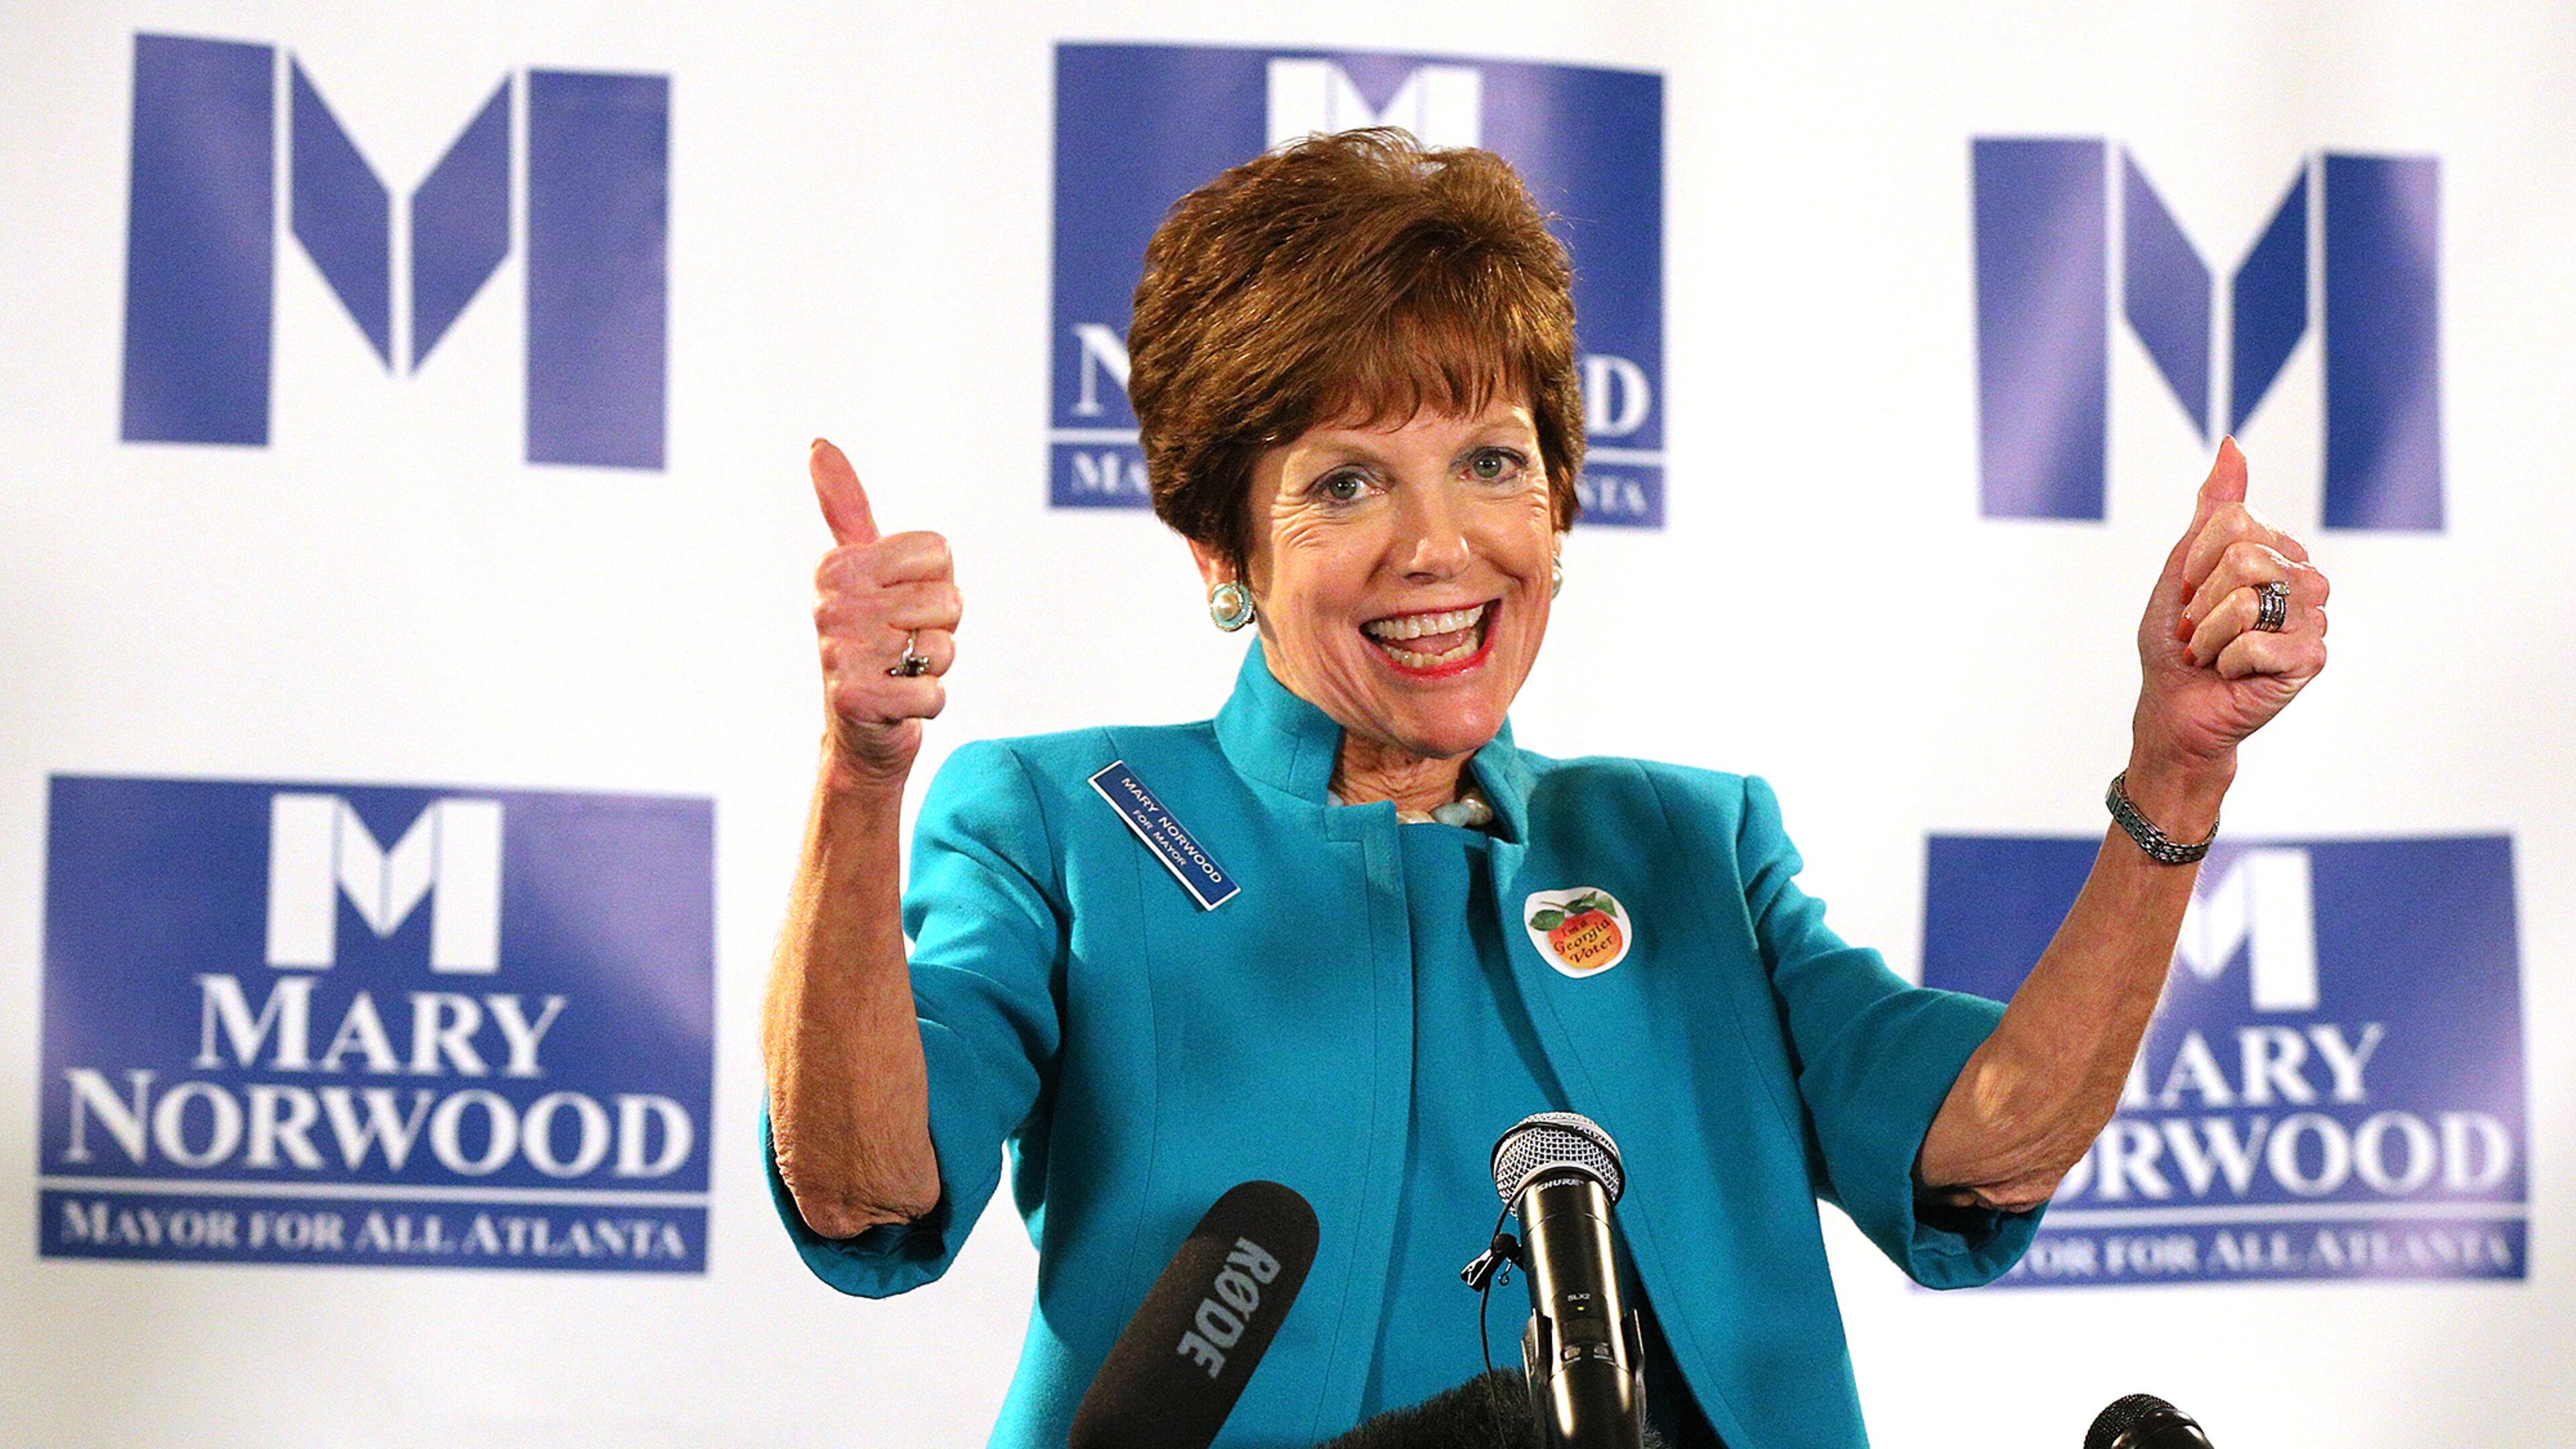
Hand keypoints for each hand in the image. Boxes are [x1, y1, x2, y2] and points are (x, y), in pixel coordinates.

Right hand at [809, 439, 960, 785]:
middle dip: (940, 626)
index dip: (935, 581)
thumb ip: (845, 507)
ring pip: (945, 646)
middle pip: (948, 599)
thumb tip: (818, 443)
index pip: (938, 551)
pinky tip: (900, 702)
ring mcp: (840, 653)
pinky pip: (934, 693)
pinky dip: (929, 702)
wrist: (859, 729)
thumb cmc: (872, 639)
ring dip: (936, 664)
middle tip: (903, 643)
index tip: (901, 602)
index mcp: (837, 566)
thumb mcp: (860, 569)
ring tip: (901, 670)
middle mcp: (831, 605)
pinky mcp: (857, 701)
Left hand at [2131, 438, 2329, 783]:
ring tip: (2212, 652)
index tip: (2186, 592)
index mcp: (2278, 551)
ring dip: (2208, 634)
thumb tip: (2232, 443)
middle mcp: (2305, 579)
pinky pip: (2254, 643)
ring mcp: (2314, 618)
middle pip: (2243, 558)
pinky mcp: (2312, 657)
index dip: (2194, 561)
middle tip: (2196, 629)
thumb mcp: (2183, 565)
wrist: (2176, 706)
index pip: (2234, 522)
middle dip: (2199, 601)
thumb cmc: (2177, 639)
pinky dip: (2226, 662)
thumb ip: (2215, 507)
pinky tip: (2233, 673)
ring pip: (2248, 601)